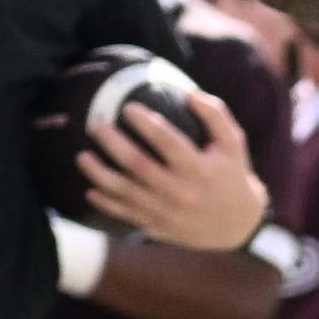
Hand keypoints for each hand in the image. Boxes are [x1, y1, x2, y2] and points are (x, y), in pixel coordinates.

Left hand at [80, 88, 267, 250]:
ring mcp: (167, 212)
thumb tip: (188, 91)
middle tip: (96, 125)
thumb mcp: (233, 144)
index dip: (146, 124)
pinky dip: (106, 203)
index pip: (169, 143)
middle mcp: (182, 192)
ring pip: (126, 192)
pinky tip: (91, 189)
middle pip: (140, 165)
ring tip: (81, 156)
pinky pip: (125, 214)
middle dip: (114, 144)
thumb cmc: (232, 175)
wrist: (236, 225)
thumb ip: (215, 115)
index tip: (128, 107)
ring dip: (100, 174)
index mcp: (200, 169)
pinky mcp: (157, 226)